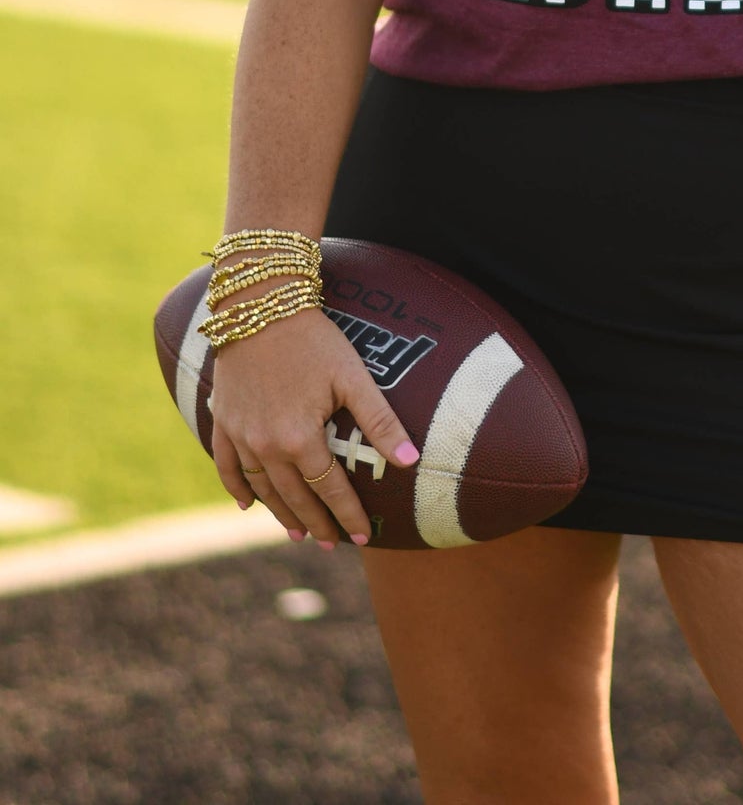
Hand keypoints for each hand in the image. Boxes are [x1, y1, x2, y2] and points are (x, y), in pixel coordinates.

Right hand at [209, 306, 418, 547]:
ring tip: (298, 534)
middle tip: (332, 544)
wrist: (261, 307)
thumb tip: (410, 461)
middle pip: (295, 496)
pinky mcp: (223, 421)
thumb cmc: (314, 339)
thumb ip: (379, 421)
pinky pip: (226, 466)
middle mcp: (265, 446)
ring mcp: (240, 436)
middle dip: (317, 522)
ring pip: (262, 488)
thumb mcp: (353, 376)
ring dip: (281, 513)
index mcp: (299, 438)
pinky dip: (237, 489)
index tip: (363, 537)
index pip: (329, 489)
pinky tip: (247, 507)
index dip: (348, 514)